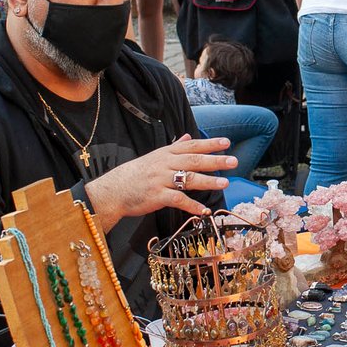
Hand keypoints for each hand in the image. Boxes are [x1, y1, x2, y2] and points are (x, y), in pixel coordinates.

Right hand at [85, 135, 235, 224]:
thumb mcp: (154, 156)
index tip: (226, 142)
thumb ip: (174, 147)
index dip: (209, 144)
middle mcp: (164, 164)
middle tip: (233, 161)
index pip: (191, 146)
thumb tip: (188, 136)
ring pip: (188, 179)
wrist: (113, 191)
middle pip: (193, 160)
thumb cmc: (135, 174)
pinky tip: (204, 210)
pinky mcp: (157, 197)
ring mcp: (160, 180)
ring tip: (224, 183)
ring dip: (208, 181)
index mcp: (165, 154)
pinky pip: (178, 200)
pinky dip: (192, 205)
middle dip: (214, 160)